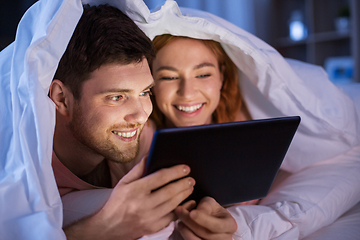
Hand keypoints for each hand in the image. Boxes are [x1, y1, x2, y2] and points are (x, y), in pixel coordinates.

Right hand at [64, 158, 194, 239]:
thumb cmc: (117, 202)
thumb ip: (139, 169)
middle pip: (170, 192)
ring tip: (190, 187)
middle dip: (183, 183)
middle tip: (191, 178)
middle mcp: (142, 204)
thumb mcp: (124, 182)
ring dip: (185, 195)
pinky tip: (187, 203)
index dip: (175, 171)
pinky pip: (172, 218)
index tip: (185, 168)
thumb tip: (151, 155)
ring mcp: (148, 218)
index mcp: (135, 190)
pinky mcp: (153, 227)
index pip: (160, 177)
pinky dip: (182, 209)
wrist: (109, 227)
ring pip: (173, 205)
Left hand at [175, 197, 236, 239]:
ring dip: (186, 231)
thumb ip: (205, 207)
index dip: (203, 219)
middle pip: (206, 234)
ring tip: (180, 220)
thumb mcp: (211, 203)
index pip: (216, 225)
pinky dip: (186, 236)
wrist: (212, 218)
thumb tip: (195, 213)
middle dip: (190, 222)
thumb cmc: (212, 210)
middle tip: (179, 211)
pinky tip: (182, 227)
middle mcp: (225, 238)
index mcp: (230, 225)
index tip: (191, 212)